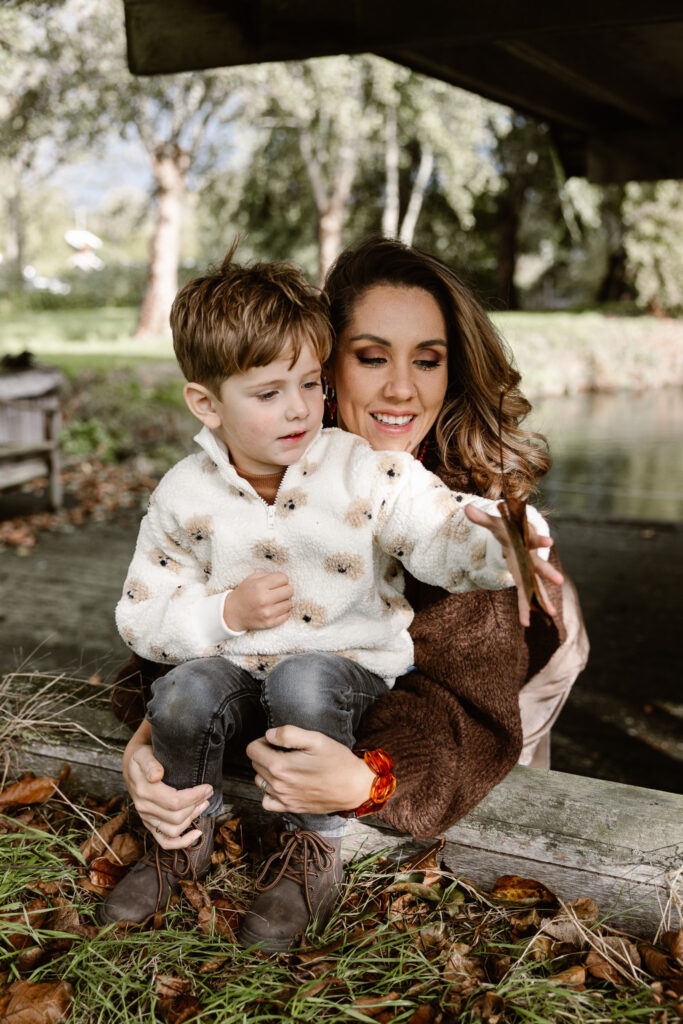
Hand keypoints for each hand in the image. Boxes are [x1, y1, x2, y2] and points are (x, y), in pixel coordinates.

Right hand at [122, 722, 212, 849]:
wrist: (132, 768)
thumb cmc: (142, 759)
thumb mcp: (143, 755)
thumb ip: (150, 764)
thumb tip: (157, 775)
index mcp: (144, 792)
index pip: (174, 801)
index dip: (195, 797)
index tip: (208, 787)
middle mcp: (144, 808)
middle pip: (177, 816)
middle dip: (196, 805)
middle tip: (208, 793)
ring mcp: (147, 819)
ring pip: (174, 829)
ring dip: (192, 819)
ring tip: (204, 805)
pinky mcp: (150, 825)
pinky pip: (164, 842)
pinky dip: (182, 843)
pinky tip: (196, 835)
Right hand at [224, 572, 292, 630]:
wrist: (233, 613)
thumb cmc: (245, 594)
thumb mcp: (252, 579)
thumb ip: (268, 576)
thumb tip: (285, 579)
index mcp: (259, 586)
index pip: (284, 578)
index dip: (282, 579)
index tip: (277, 583)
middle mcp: (264, 599)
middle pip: (289, 590)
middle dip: (285, 590)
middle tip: (278, 592)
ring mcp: (267, 613)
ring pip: (289, 603)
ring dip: (284, 601)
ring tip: (275, 601)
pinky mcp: (270, 623)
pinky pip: (287, 615)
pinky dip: (283, 612)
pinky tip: (275, 609)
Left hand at [246, 726, 374, 814]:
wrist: (354, 786)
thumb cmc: (337, 760)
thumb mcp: (315, 739)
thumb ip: (288, 733)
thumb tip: (268, 735)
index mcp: (280, 766)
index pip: (252, 750)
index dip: (263, 740)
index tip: (278, 740)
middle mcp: (277, 785)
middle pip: (255, 764)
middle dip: (265, 753)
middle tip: (286, 750)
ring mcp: (283, 799)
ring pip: (259, 781)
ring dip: (267, 771)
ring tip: (286, 765)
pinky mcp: (291, 808)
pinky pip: (266, 801)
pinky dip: (269, 791)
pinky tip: (283, 783)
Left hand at [464, 503, 562, 626]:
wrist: (518, 535)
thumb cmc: (507, 530)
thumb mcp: (495, 524)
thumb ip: (481, 518)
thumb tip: (465, 508)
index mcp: (525, 541)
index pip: (533, 539)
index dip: (540, 539)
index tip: (549, 540)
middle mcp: (530, 557)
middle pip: (539, 565)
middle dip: (547, 572)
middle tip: (559, 580)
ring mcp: (529, 570)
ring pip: (536, 584)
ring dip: (542, 598)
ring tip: (551, 613)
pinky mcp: (525, 579)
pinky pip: (526, 594)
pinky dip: (527, 607)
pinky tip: (527, 623)